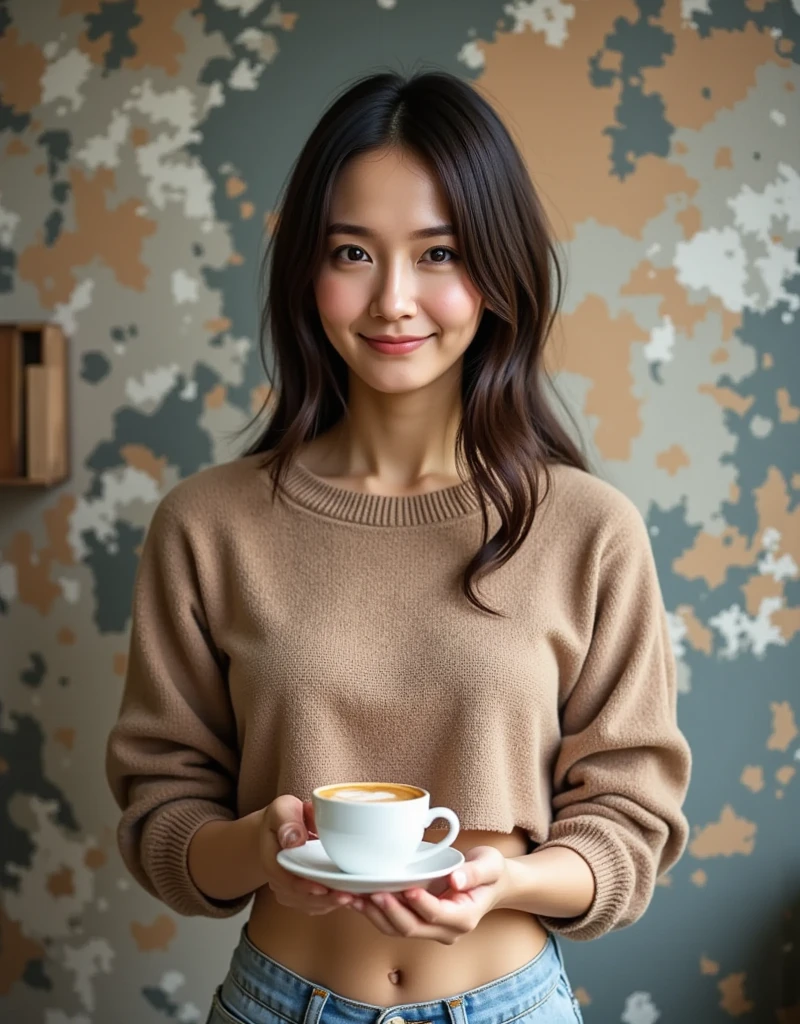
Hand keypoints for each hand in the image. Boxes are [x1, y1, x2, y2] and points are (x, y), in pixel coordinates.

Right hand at [260, 795, 356, 915]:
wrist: (280, 824)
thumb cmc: (283, 815)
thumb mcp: (282, 809)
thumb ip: (287, 822)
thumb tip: (295, 840)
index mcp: (272, 860)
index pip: (286, 880)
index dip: (304, 887)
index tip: (324, 888)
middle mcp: (279, 879)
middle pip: (300, 898)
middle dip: (324, 900)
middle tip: (348, 897)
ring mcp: (291, 888)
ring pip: (310, 904)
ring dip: (331, 904)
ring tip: (354, 899)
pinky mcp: (304, 891)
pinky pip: (317, 903)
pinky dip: (332, 903)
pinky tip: (351, 898)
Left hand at [348, 846, 508, 944]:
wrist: (491, 884)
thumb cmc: (490, 872)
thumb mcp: (490, 865)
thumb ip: (475, 873)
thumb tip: (456, 880)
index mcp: (464, 918)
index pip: (437, 914)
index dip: (420, 903)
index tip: (406, 888)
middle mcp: (446, 931)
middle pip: (412, 927)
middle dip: (390, 911)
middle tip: (372, 893)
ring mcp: (431, 930)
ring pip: (397, 929)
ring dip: (374, 914)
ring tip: (353, 897)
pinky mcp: (418, 922)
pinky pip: (392, 923)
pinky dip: (373, 912)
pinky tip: (356, 898)